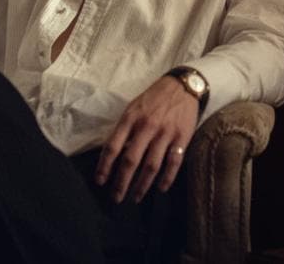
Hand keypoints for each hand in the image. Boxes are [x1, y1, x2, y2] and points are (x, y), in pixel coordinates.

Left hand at [95, 76, 196, 203]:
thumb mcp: (134, 107)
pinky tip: (161, 188)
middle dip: (121, 182)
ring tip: (136, 197)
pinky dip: (167, 178)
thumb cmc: (154, 98)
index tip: (100, 181)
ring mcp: (165, 133)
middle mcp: (146, 127)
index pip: (113, 146)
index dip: (105, 166)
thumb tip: (114, 153)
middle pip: (131, 161)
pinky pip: (174, 162)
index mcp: (131, 118)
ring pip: (151, 166)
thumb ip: (124, 128)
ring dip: (142, 185)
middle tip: (116, 198)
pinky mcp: (182, 138)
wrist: (183, 86)